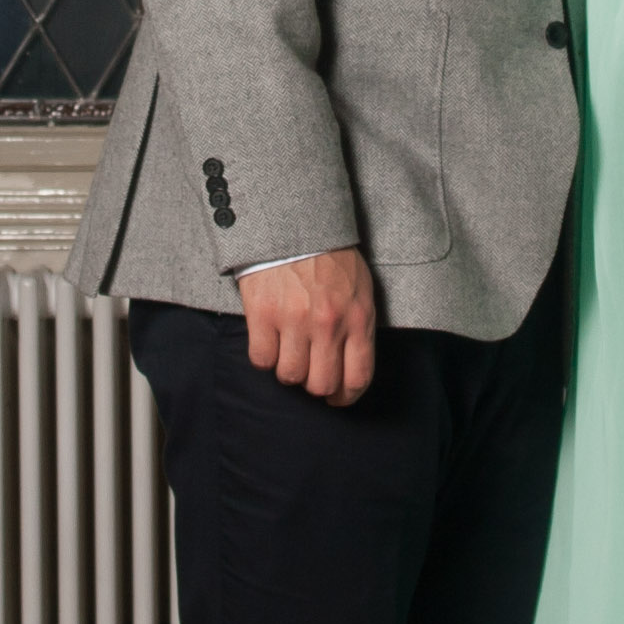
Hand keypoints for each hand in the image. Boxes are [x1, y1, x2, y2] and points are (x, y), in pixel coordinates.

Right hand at [239, 248, 376, 405]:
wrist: (295, 224)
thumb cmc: (331, 257)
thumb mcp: (361, 288)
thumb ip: (359, 325)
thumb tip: (353, 363)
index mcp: (357, 318)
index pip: (357, 377)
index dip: (346, 397)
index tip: (338, 399)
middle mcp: (328, 324)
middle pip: (321, 385)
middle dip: (315, 386)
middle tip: (309, 374)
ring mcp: (295, 320)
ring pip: (289, 376)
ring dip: (288, 370)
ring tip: (289, 351)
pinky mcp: (264, 313)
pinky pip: (262, 359)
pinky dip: (264, 356)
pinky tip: (269, 339)